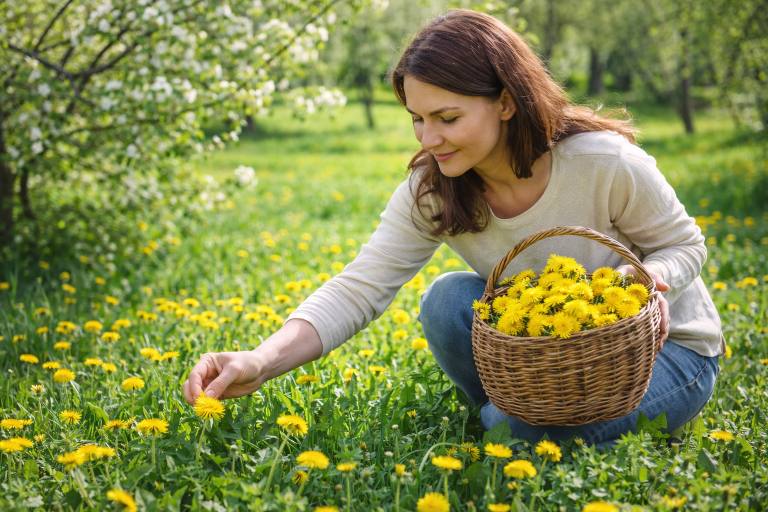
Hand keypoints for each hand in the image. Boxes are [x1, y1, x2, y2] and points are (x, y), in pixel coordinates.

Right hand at [181, 318, 322, 405]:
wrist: (260, 369)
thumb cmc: (248, 364)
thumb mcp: (235, 370)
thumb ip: (221, 383)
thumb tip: (206, 397)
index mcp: (207, 362)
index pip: (194, 375)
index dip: (194, 387)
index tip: (199, 398)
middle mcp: (205, 373)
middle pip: (190, 386)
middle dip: (192, 397)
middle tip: (201, 406)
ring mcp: (210, 384)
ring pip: (195, 395)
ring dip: (198, 404)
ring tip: (207, 410)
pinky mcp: (216, 394)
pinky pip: (207, 402)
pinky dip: (207, 407)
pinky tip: (213, 411)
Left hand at [615, 263, 669, 349]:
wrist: (629, 272)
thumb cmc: (632, 270)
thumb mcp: (637, 269)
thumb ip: (652, 276)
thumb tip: (666, 287)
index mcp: (653, 293)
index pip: (662, 307)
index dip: (663, 318)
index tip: (663, 330)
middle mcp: (653, 302)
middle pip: (662, 318)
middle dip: (662, 332)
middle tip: (659, 346)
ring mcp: (648, 308)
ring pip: (656, 323)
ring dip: (657, 336)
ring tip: (655, 349)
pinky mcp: (641, 313)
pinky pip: (647, 325)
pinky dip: (648, 335)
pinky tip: (647, 346)